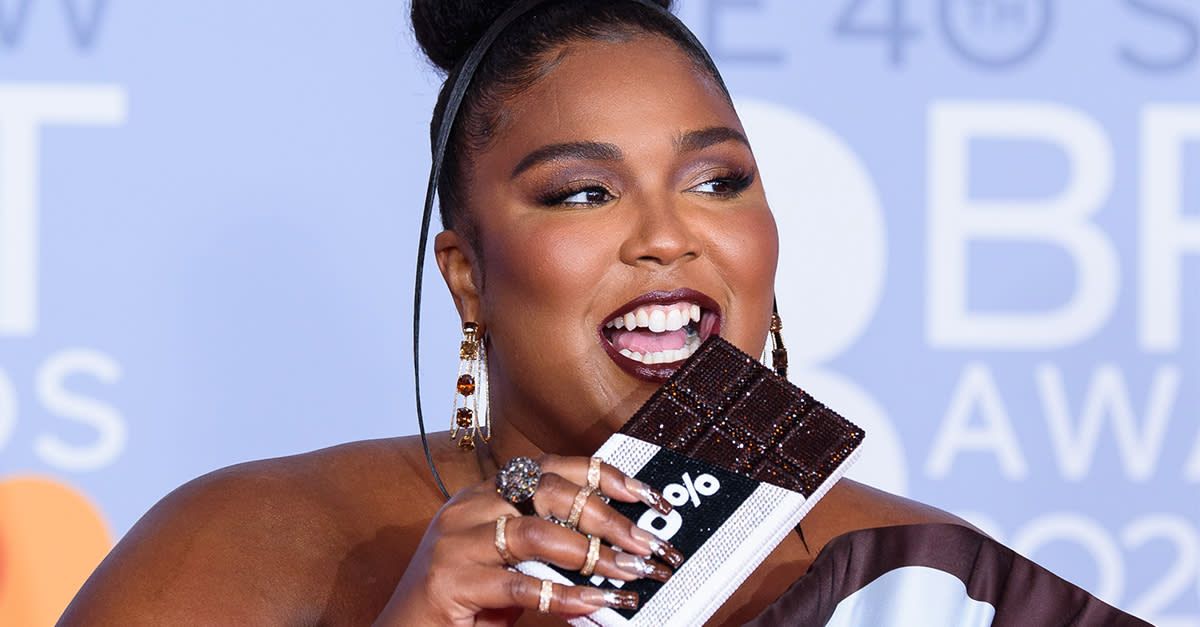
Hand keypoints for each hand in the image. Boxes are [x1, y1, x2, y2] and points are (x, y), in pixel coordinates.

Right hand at [374, 455, 681, 625]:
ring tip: (628, 576)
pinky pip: (519, 584)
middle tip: (648, 546)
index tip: (649, 498)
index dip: (605, 477)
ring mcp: (455, 543)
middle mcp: (468, 508)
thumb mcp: (513, 565)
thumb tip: (618, 546)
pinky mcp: (449, 582)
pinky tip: (592, 604)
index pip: (552, 467)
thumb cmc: (465, 603)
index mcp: (485, 495)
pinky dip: (563, 595)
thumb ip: (554, 547)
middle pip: (549, 493)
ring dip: (592, 556)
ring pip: (536, 534)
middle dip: (608, 519)